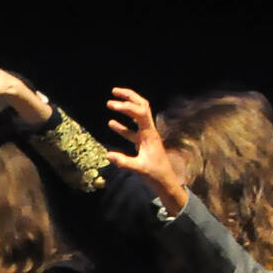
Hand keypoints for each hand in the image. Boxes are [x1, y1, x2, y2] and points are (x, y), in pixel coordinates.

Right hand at [102, 87, 186, 212]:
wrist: (165, 181)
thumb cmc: (155, 174)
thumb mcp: (139, 168)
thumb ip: (124, 161)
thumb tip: (107, 155)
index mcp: (149, 134)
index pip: (140, 112)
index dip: (127, 106)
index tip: (112, 105)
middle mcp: (149, 131)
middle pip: (142, 106)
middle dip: (129, 97)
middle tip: (114, 91)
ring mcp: (146, 136)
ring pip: (138, 115)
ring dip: (126, 106)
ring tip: (112, 102)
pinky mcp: (142, 142)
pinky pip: (132, 130)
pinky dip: (122, 125)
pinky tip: (111, 123)